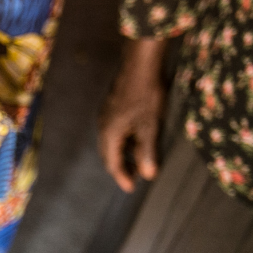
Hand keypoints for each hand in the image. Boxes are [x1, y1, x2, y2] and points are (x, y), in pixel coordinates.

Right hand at [97, 37, 167, 192]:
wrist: (139, 64)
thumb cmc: (145, 94)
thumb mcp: (149, 126)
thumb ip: (146, 151)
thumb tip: (148, 174)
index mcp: (110, 134)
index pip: (113, 163)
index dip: (123, 177)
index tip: (131, 188)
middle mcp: (103, 127)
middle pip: (108, 154)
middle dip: (119, 167)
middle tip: (132, 178)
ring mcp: (105, 116)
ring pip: (110, 142)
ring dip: (121, 154)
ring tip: (135, 161)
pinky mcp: (111, 107)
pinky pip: (113, 132)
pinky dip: (122, 142)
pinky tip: (133, 139)